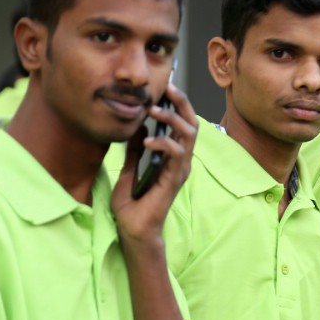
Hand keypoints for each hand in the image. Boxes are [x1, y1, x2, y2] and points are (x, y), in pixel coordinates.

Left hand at [110, 83, 197, 243]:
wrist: (133, 230)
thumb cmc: (132, 206)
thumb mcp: (129, 170)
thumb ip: (134, 151)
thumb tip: (138, 128)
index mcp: (173, 158)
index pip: (182, 124)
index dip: (177, 105)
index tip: (164, 89)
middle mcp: (181, 162)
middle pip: (191, 124)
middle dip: (181, 103)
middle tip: (166, 88)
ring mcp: (180, 170)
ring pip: (188, 134)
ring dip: (172, 118)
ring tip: (153, 111)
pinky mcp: (174, 180)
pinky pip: (177, 154)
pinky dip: (164, 142)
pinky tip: (148, 140)